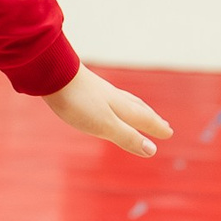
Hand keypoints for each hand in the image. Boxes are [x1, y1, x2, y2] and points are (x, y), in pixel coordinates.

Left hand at [45, 65, 172, 158]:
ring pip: (123, 100)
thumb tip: (152, 150)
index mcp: (120, 107)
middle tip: (162, 123)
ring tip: (140, 111)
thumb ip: (127, 136)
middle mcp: (112, 96)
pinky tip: (105, 101)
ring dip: (136, 108)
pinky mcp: (83, 86)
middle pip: (137, 108)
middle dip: (150, 117)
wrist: (52, 71)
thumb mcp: (105, 125)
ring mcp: (98, 90)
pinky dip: (116, 102)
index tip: (168, 133)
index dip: (156, 127)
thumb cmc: (78, 101)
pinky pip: (107, 96)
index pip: (143, 119)